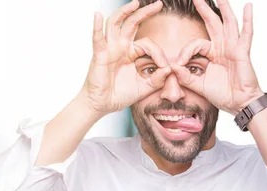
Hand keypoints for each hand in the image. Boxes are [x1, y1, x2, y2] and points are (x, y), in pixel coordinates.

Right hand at [81, 0, 171, 114]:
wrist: (103, 104)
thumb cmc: (121, 94)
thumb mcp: (144, 87)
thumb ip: (157, 79)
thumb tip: (170, 69)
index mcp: (131, 52)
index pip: (148, 43)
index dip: (159, 53)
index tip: (165, 66)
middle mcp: (120, 46)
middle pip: (132, 23)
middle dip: (145, 12)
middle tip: (159, 3)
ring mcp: (109, 49)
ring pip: (116, 24)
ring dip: (124, 12)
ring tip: (135, 3)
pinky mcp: (100, 55)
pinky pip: (98, 39)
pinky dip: (96, 27)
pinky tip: (98, 15)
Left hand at [171, 0, 262, 115]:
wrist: (239, 104)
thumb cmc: (223, 95)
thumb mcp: (200, 85)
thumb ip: (186, 76)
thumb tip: (172, 67)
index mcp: (213, 55)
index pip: (197, 44)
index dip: (186, 51)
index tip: (179, 63)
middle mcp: (223, 48)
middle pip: (213, 24)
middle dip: (205, 10)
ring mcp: (234, 48)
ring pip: (228, 23)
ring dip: (223, 8)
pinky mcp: (242, 52)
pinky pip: (246, 34)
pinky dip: (248, 20)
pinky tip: (248, 7)